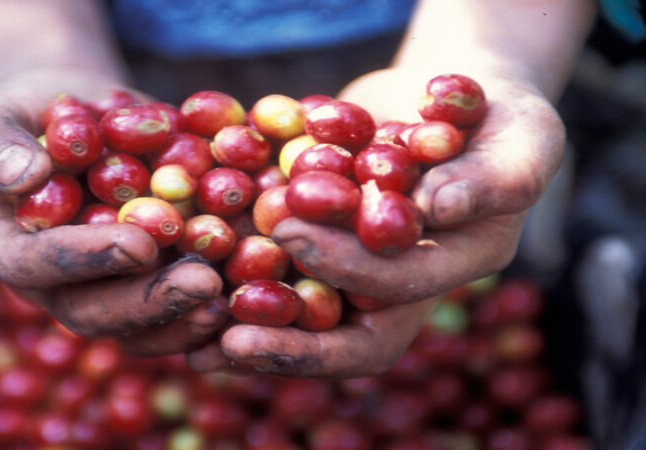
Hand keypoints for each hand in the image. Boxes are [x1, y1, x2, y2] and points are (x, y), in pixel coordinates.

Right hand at [0, 68, 227, 355]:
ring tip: (229, 297)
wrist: (71, 121)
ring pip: (137, 326)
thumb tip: (26, 175)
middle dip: (149, 301)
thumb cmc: (16, 116)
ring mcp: (96, 288)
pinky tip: (248, 286)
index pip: (32, 266)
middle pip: (92, 311)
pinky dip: (208, 299)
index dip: (84, 260)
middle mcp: (47, 284)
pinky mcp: (139, 282)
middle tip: (202, 283)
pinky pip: (171, 307)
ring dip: (185, 316)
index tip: (136, 243)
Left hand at [189, 68, 563, 377]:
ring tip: (194, 332)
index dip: (349, 274)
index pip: (400, 292)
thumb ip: (494, 179)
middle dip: (287, 334)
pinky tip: (193, 278)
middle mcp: (405, 282)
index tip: (293, 237)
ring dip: (250, 327)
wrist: (451, 96)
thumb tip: (437, 211)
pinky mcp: (325, 245)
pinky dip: (237, 278)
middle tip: (225, 322)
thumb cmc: (502, 113)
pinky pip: (280, 275)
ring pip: (304, 317)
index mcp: (455, 268)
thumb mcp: (523, 138)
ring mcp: (361, 268)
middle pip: (345, 332)